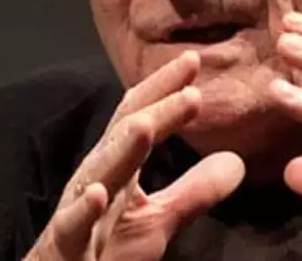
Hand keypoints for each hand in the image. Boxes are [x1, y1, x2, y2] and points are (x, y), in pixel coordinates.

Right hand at [24, 52, 244, 260]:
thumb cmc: (105, 252)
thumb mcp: (158, 219)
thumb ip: (195, 190)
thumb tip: (237, 162)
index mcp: (119, 167)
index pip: (141, 116)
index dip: (166, 88)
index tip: (194, 59)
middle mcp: (97, 179)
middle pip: (126, 131)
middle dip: (156, 102)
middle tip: (187, 71)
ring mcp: (78, 211)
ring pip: (100, 171)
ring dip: (123, 147)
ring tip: (146, 124)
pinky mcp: (64, 248)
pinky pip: (72, 227)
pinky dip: (84, 210)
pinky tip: (100, 194)